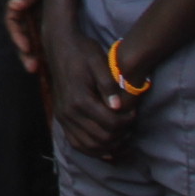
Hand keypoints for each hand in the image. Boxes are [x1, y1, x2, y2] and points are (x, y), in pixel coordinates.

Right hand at [4, 0, 44, 74]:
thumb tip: (15, 4)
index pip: (11, 20)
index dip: (17, 35)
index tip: (26, 46)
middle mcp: (24, 11)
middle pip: (19, 35)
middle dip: (24, 52)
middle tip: (32, 66)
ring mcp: (34, 17)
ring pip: (30, 39)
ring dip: (32, 55)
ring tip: (38, 69)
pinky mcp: (46, 22)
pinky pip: (42, 39)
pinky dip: (44, 51)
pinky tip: (49, 63)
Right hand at [45, 0, 135, 158]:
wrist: (59, 46)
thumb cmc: (83, 52)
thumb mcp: (99, 62)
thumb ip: (109, 86)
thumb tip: (118, 107)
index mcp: (80, 99)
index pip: (110, 123)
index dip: (127, 122)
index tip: (134, 113)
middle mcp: (69, 112)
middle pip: (101, 137)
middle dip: (120, 135)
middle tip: (131, 126)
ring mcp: (63, 117)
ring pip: (88, 145)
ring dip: (108, 146)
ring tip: (122, 137)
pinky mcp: (61, 118)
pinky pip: (76, 142)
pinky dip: (92, 149)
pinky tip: (106, 149)